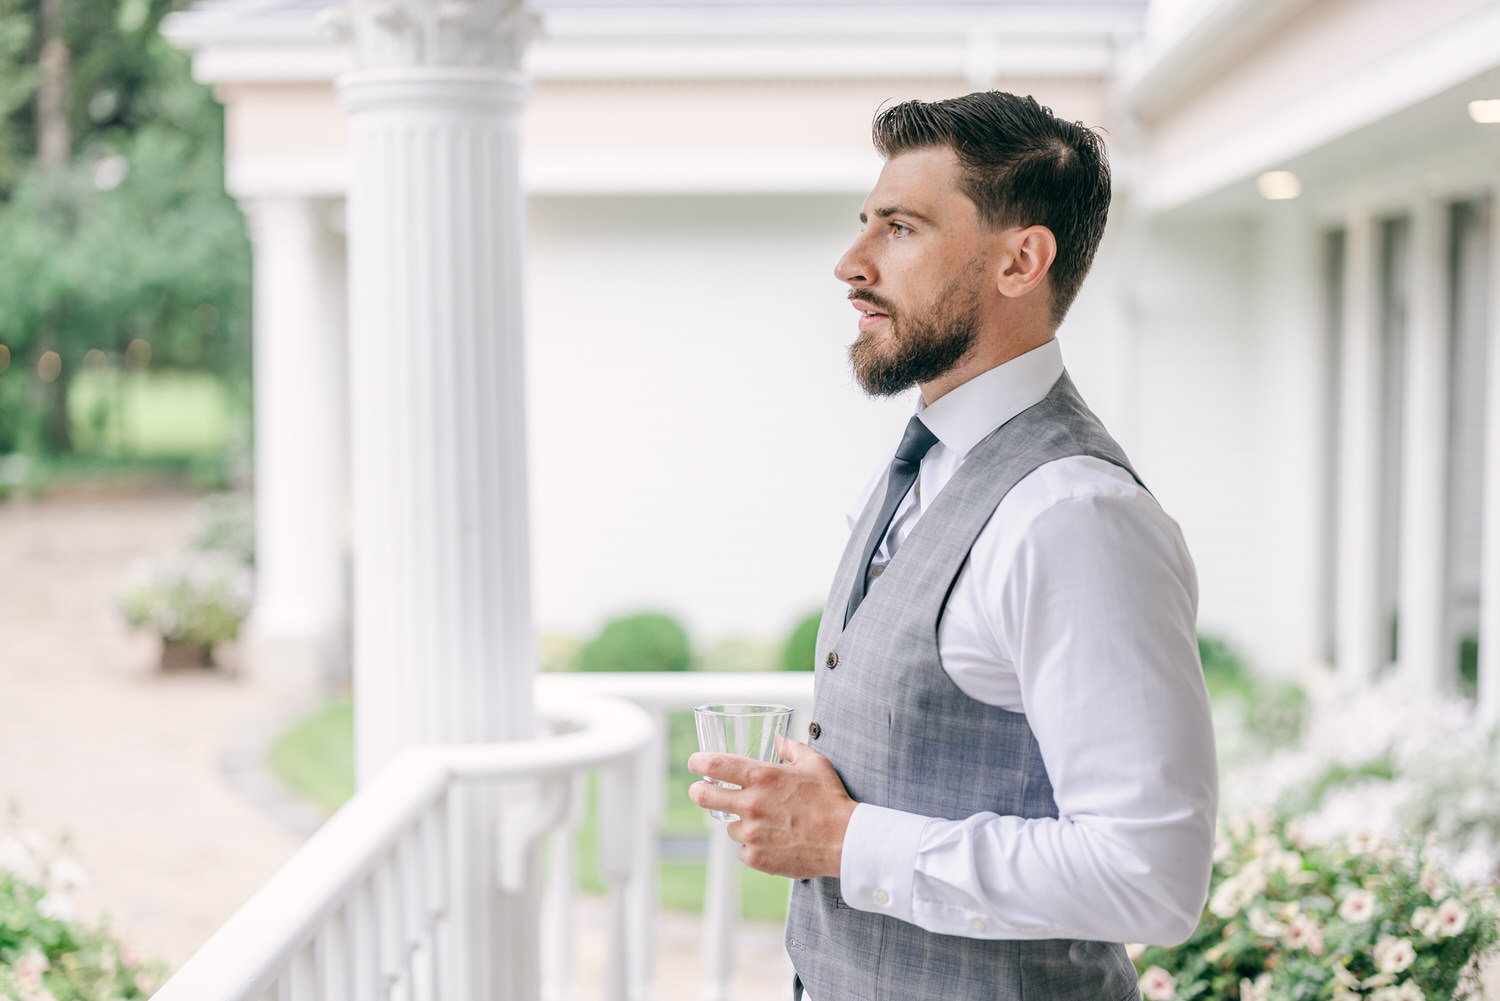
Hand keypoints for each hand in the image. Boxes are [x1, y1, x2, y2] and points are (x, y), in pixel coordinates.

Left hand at [687, 737, 856, 879]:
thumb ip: (791, 748)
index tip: (695, 763)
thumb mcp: (813, 763)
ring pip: (728, 826)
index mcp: (761, 777)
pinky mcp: (757, 857)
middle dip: (698, 791)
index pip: (713, 765)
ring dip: (739, 822)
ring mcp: (752, 833)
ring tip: (763, 821)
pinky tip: (772, 840)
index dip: (697, 762)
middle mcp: (751, 804)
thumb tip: (779, 739)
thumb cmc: (830, 799)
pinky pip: (743, 850)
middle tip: (702, 791)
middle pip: (702, 796)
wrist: (845, 840)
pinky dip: (753, 845)